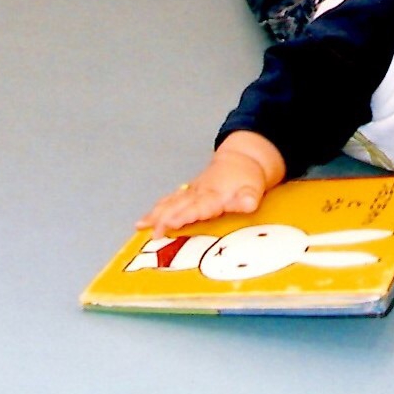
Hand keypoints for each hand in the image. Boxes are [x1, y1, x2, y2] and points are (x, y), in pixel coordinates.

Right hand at [136, 132, 283, 237]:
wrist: (240, 160)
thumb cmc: (247, 180)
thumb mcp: (253, 190)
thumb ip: (248, 198)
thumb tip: (249, 203)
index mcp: (214, 196)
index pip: (197, 207)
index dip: (184, 216)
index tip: (171, 223)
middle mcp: (199, 193)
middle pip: (178, 206)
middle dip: (164, 218)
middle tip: (152, 232)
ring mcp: (191, 192)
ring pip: (170, 203)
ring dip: (155, 214)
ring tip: (140, 225)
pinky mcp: (187, 193)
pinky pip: (169, 201)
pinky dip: (156, 210)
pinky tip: (144, 220)